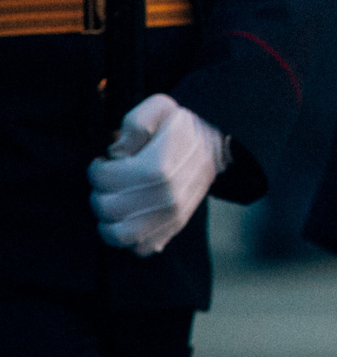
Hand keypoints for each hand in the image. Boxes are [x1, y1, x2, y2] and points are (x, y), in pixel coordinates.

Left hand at [89, 93, 229, 256]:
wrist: (219, 145)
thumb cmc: (183, 127)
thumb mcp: (160, 108)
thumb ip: (135, 122)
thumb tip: (118, 151)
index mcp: (157, 167)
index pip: (103, 179)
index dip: (97, 169)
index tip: (105, 161)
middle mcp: (165, 197)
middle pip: (107, 207)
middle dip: (101, 191)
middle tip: (111, 180)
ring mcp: (170, 216)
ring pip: (118, 234)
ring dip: (109, 219)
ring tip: (115, 201)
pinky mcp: (174, 228)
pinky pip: (140, 247)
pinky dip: (129, 237)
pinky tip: (131, 217)